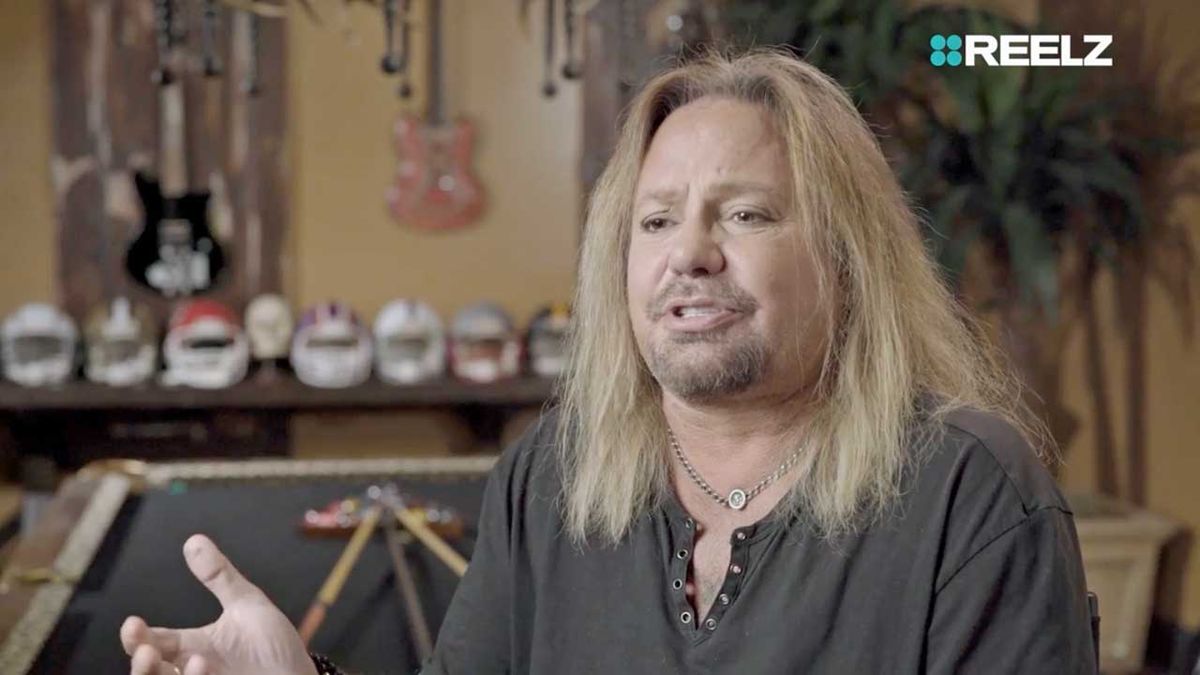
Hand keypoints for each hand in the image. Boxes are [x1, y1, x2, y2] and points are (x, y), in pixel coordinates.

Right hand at [120, 534, 318, 674]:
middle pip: (150, 672)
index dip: (138, 636)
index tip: (133, 623)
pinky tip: (203, 666)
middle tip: (145, 651)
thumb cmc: (272, 645)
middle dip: (141, 665)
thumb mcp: (246, 605)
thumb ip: (219, 577)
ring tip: (182, 660)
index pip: (152, 642)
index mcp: (190, 647)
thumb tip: (194, 540)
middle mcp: (190, 671)